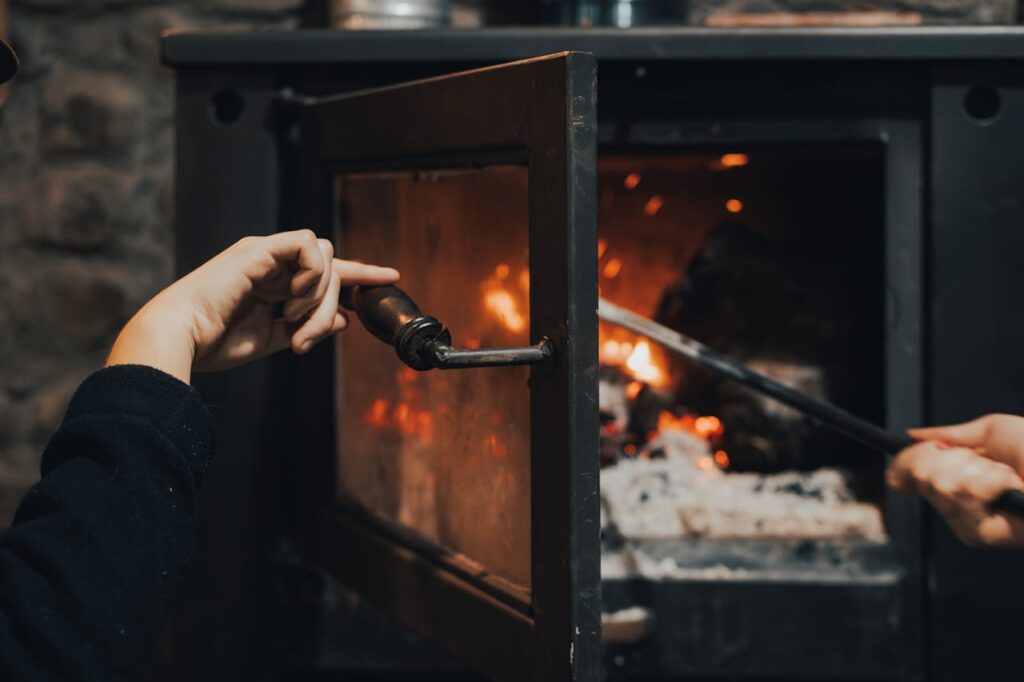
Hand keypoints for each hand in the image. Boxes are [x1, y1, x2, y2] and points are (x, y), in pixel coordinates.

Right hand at [106, 230, 398, 382]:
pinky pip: (307, 245)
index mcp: (273, 282)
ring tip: (293, 321)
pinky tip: (290, 298)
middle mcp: (272, 263)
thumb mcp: (270, 339)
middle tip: (304, 336)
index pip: (327, 270)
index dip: (360, 273)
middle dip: (332, 303)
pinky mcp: (258, 249)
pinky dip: (311, 274)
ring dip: (320, 294)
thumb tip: (342, 320)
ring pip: (325, 254)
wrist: (181, 340)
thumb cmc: (214, 342)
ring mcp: (265, 254)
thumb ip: (305, 327)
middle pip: (332, 266)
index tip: (391, 278)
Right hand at [887, 414, 1023, 547]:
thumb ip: (949, 435)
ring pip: (938, 482)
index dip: (911, 455)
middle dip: (956, 457)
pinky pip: (962, 493)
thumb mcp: (992, 432)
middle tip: (991, 464)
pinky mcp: (980, 533)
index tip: (935, 446)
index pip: (904, 472)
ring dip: (980, 469)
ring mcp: (965, 523)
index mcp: (955, 484)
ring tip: (1009, 478)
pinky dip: (991, 480)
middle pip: (918, 473)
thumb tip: (913, 435)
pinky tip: (1012, 488)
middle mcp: (955, 507)